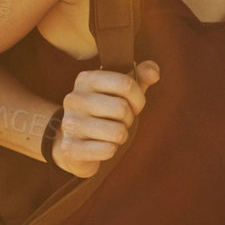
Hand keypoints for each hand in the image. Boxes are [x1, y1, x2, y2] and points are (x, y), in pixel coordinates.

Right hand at [52, 59, 160, 177]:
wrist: (74, 144)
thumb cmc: (104, 111)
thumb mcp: (121, 91)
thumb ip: (141, 75)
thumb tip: (154, 73)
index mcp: (86, 79)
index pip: (126, 84)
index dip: (138, 99)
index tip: (134, 105)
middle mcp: (74, 98)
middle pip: (122, 108)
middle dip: (129, 119)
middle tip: (120, 122)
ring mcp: (69, 123)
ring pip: (117, 132)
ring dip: (121, 136)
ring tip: (110, 134)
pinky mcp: (70, 148)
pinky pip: (107, 150)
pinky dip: (111, 150)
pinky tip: (100, 146)